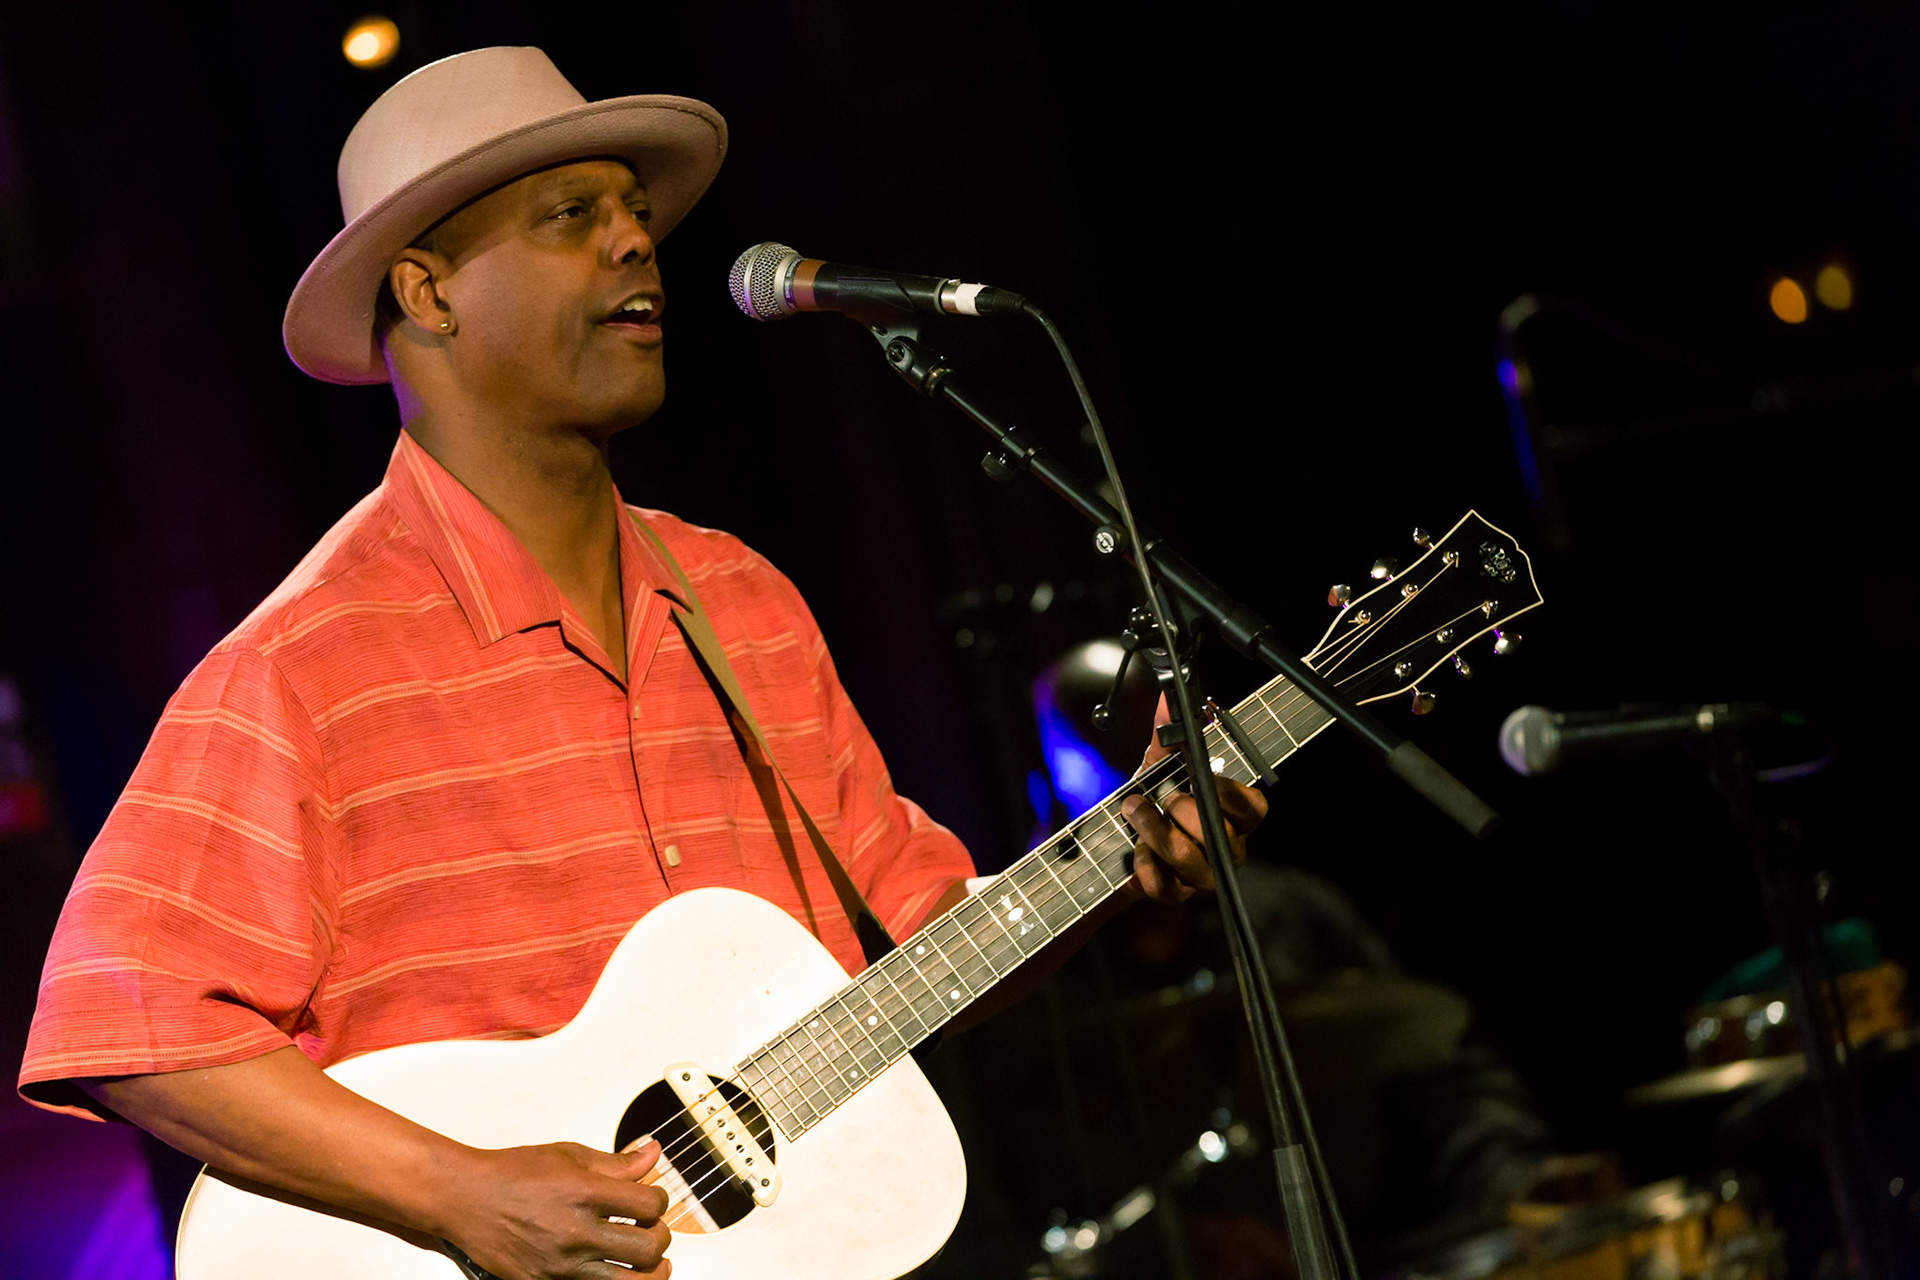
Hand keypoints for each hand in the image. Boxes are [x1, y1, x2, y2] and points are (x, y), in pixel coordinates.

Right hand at [442, 1139, 672, 1278]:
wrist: (466, 1199)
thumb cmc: (513, 1174)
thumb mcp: (568, 1156)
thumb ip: (616, 1162)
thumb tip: (652, 1155)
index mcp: (585, 1193)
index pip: (651, 1205)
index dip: (660, 1201)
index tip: (653, 1200)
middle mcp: (575, 1232)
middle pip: (647, 1248)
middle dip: (659, 1238)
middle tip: (653, 1231)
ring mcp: (561, 1264)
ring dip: (649, 1273)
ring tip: (653, 1265)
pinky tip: (615, 1272)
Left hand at [1119, 695, 1267, 903]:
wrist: (1123, 841)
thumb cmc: (1155, 800)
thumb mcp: (1161, 766)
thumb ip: (1168, 734)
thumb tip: (1167, 697)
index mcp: (1236, 817)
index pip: (1254, 808)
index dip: (1230, 794)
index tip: (1201, 778)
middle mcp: (1227, 849)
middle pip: (1220, 834)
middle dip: (1184, 810)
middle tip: (1164, 798)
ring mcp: (1204, 877)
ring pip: (1189, 859)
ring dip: (1155, 831)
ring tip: (1135, 812)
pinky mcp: (1177, 896)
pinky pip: (1164, 886)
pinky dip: (1144, 864)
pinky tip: (1135, 850)